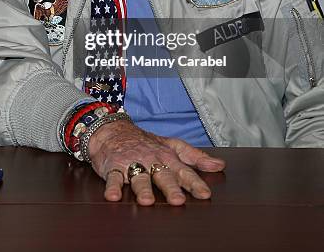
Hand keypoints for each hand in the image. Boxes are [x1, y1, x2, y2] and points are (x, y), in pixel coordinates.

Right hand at [88, 119, 224, 205]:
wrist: (113, 130)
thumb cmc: (144, 142)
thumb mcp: (171, 146)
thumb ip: (195, 157)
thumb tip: (220, 165)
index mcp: (167, 157)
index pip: (183, 171)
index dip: (194, 183)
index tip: (204, 194)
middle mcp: (151, 161)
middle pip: (162, 175)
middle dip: (170, 188)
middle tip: (178, 201)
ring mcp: (132, 163)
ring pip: (139, 177)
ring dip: (143, 189)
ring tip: (147, 201)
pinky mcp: (114, 167)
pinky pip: (113, 177)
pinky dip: (112, 187)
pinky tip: (113, 196)